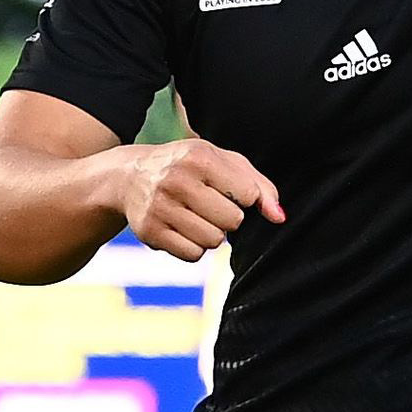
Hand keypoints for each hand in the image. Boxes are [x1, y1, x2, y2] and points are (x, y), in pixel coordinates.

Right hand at [120, 138, 282, 261]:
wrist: (131, 176)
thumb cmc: (189, 168)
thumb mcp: (223, 163)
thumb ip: (259, 186)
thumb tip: (279, 217)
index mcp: (198, 157)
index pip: (246, 194)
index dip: (242, 196)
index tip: (226, 188)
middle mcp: (176, 180)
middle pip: (232, 221)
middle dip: (228, 217)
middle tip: (210, 205)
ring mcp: (160, 207)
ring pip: (214, 241)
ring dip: (211, 233)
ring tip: (196, 216)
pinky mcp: (149, 232)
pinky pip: (193, 255)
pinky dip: (194, 247)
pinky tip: (183, 229)